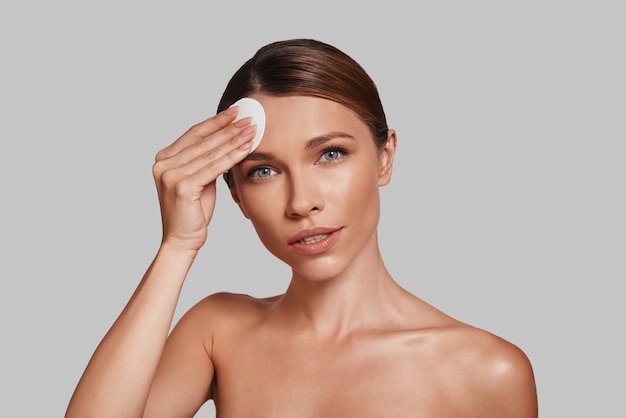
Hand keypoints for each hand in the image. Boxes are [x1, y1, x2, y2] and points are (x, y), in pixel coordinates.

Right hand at [152, 107, 255, 250]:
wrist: (182, 241)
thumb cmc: (193, 213)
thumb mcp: (199, 180)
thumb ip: (205, 161)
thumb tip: (226, 141)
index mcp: (164, 159)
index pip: (194, 134)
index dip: (216, 122)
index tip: (236, 112)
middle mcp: (163, 164)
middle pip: (203, 140)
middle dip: (229, 128)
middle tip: (250, 116)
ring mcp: (170, 174)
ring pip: (210, 152)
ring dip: (234, 139)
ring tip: (253, 130)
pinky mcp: (182, 186)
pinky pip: (214, 167)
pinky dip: (232, 156)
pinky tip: (247, 148)